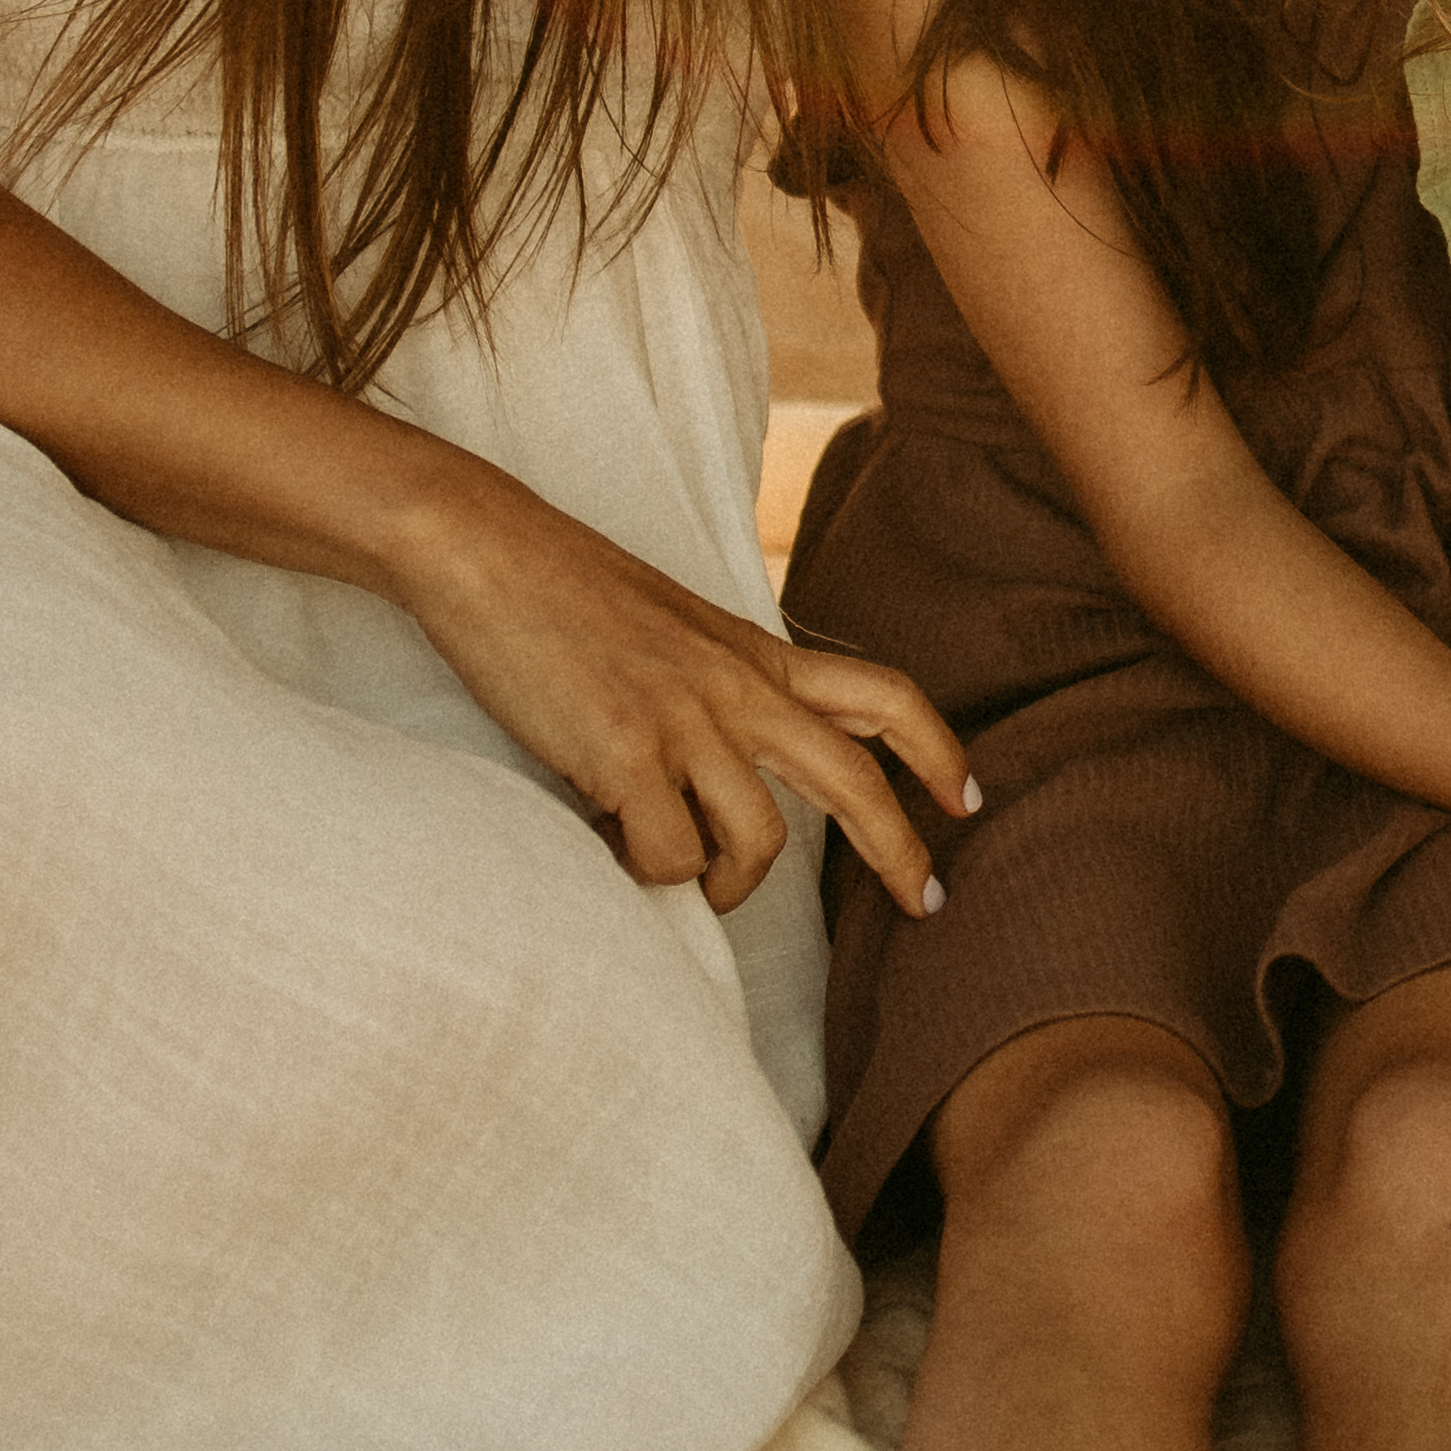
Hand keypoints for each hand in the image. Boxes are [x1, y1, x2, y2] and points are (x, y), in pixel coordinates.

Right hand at [383, 474, 974, 915]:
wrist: (483, 548)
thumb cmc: (562, 591)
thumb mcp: (673, 628)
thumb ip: (715, 688)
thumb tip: (721, 777)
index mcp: (753, 655)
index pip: (881, 693)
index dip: (938, 748)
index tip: (967, 796)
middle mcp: (735, 689)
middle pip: (853, 781)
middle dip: (900, 850)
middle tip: (927, 901)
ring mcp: (682, 721)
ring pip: (755, 844)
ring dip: (727, 885)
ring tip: (686, 878)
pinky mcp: (622, 753)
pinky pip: (666, 856)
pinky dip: (647, 875)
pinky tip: (611, 849)